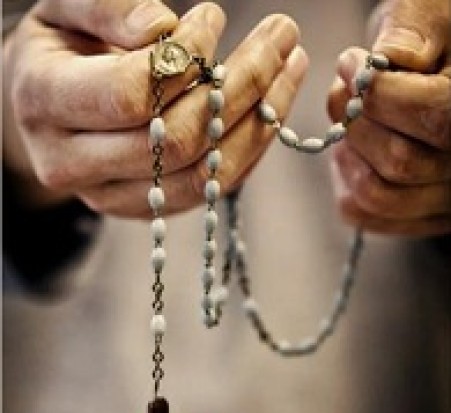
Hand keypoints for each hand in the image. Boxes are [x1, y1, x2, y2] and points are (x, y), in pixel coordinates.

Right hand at [3, 0, 307, 217]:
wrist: (43, 105)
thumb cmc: (59, 47)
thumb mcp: (66, 8)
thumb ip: (108, 6)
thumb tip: (165, 33)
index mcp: (44, 102)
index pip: (130, 95)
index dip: (184, 59)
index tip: (214, 17)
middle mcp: (73, 163)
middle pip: (177, 140)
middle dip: (242, 85)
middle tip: (281, 36)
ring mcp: (111, 196)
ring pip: (202, 174)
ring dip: (259, 120)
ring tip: (291, 65)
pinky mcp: (146, 208)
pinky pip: (209, 189)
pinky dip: (249, 148)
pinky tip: (272, 107)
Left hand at [328, 0, 450, 236]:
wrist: (438, 67)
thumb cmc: (436, 35)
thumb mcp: (434, 9)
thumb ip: (416, 27)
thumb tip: (391, 57)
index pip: (434, 118)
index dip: (380, 95)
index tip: (351, 64)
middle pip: (400, 163)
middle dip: (355, 122)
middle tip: (344, 91)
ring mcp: (446, 196)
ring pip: (379, 196)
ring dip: (348, 155)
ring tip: (349, 122)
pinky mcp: (420, 214)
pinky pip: (366, 215)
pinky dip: (345, 183)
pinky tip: (352, 151)